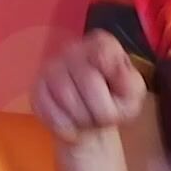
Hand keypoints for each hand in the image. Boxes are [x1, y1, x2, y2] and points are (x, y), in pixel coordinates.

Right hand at [31, 30, 147, 144]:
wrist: (90, 122)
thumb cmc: (115, 102)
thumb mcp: (133, 94)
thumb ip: (130, 80)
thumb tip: (116, 70)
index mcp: (102, 44)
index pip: (104, 50)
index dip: (112, 76)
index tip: (115, 90)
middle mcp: (74, 49)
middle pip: (89, 80)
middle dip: (101, 109)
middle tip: (103, 116)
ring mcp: (52, 68)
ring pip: (67, 97)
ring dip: (82, 119)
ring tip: (87, 120)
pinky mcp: (37, 89)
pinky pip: (48, 110)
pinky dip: (64, 125)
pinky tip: (71, 124)